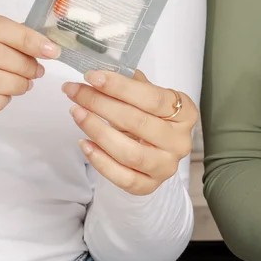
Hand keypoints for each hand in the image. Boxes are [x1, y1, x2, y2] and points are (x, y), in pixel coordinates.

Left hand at [63, 68, 196, 195]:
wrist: (156, 151)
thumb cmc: (150, 118)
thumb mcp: (148, 97)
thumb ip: (131, 86)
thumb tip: (99, 74)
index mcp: (185, 112)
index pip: (152, 98)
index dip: (120, 86)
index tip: (92, 77)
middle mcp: (180, 141)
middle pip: (137, 122)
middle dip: (100, 104)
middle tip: (75, 91)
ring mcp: (166, 166)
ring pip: (129, 152)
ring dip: (97, 130)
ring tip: (76, 113)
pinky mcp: (150, 186)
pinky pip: (123, 177)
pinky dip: (100, 161)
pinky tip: (84, 143)